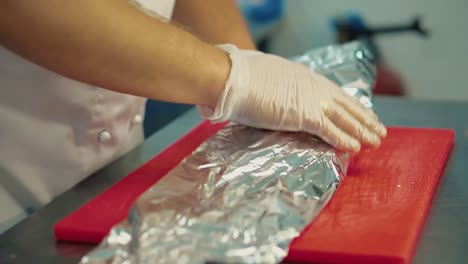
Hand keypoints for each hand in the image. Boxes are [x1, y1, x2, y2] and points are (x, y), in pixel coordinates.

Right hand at [199, 44, 386, 151]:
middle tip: (379, 129)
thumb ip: (278, 89)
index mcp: (304, 77)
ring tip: (377, 140)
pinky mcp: (304, 115)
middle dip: (364, 118)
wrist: (233, 77)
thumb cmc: (241, 77)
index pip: (334, 92)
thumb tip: (275, 96)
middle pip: (346, 105)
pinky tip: (355, 148)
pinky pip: (330, 130)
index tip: (362, 112)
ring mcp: (310, 100)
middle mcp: (313, 86)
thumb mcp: (267, 77)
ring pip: (344, 118)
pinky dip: (343, 139)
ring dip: (362, 130)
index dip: (350, 104)